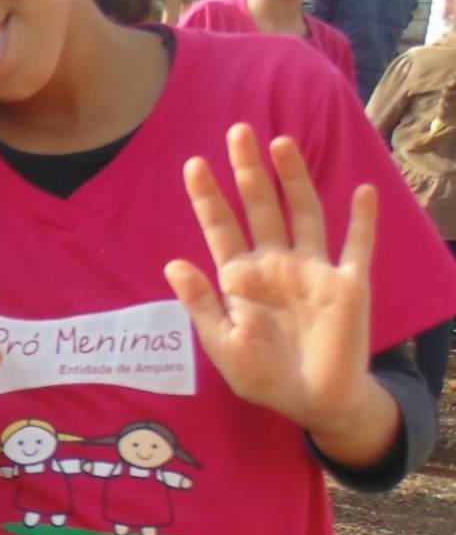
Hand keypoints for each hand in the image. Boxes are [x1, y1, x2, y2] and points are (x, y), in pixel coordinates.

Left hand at [163, 124, 375, 430]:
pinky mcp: (348, 285)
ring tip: (281, 143)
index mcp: (240, 279)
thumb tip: (173, 264)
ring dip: (295, 179)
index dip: (208, 198)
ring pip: (304, 214)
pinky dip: (362, 220)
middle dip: (249, 172)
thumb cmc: (262, 375)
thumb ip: (201, 305)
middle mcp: (276, 265)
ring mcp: (313, 271)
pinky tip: (362, 190)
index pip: (221, 229)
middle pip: (261, 208)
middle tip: (238, 131)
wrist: (311, 403)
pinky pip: (357, 247)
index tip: (195, 164)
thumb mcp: (222, 344)